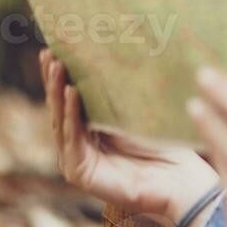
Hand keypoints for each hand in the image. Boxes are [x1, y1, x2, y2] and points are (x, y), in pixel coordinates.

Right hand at [40, 49, 218, 225]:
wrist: (178, 180)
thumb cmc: (162, 144)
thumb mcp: (135, 111)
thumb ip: (118, 93)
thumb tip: (114, 49)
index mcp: (88, 130)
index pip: (68, 99)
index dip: (59, 75)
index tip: (53, 47)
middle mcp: (77, 145)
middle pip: (59, 107)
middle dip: (53, 79)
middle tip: (48, 52)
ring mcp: (75, 160)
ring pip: (61, 121)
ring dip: (58, 92)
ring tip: (57, 66)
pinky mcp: (80, 173)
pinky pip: (72, 139)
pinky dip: (70, 114)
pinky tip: (72, 92)